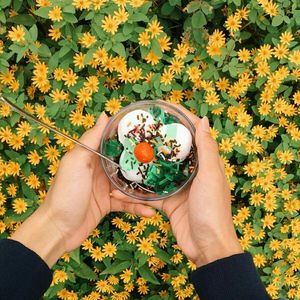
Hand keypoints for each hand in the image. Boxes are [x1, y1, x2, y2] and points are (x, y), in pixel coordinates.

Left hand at [11, 113, 154, 266]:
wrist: (58, 229)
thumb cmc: (65, 192)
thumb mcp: (76, 162)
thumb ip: (91, 140)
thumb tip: (105, 116)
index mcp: (91, 156)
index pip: (113, 141)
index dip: (129, 136)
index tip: (148, 131)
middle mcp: (99, 169)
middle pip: (125, 162)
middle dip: (141, 161)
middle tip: (161, 159)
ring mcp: (105, 187)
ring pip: (129, 183)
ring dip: (143, 187)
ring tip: (160, 188)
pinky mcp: (108, 203)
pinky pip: (127, 203)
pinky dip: (137, 207)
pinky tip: (150, 211)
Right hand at [112, 106, 242, 266]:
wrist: (207, 247)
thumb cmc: (213, 210)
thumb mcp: (210, 176)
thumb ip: (206, 149)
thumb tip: (203, 120)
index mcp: (205, 163)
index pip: (193, 132)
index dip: (180, 117)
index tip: (163, 107)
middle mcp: (192, 172)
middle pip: (173, 149)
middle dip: (157, 137)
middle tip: (139, 127)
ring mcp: (178, 187)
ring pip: (157, 171)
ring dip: (143, 164)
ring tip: (126, 152)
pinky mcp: (168, 203)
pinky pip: (149, 194)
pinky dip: (136, 192)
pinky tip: (120, 189)